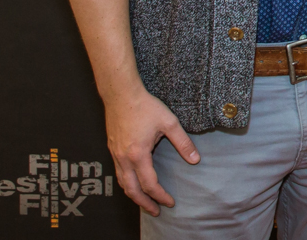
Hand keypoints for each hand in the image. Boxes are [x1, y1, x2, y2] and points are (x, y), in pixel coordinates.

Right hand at [104, 87, 198, 215]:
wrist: (121, 94)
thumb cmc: (145, 106)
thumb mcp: (169, 123)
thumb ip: (183, 143)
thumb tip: (195, 160)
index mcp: (138, 154)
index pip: (149, 184)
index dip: (160, 196)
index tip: (170, 203)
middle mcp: (123, 158)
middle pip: (132, 190)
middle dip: (144, 204)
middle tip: (156, 212)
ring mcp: (115, 154)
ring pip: (122, 183)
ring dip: (134, 195)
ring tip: (145, 202)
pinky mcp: (112, 148)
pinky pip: (118, 173)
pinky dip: (126, 183)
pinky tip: (133, 183)